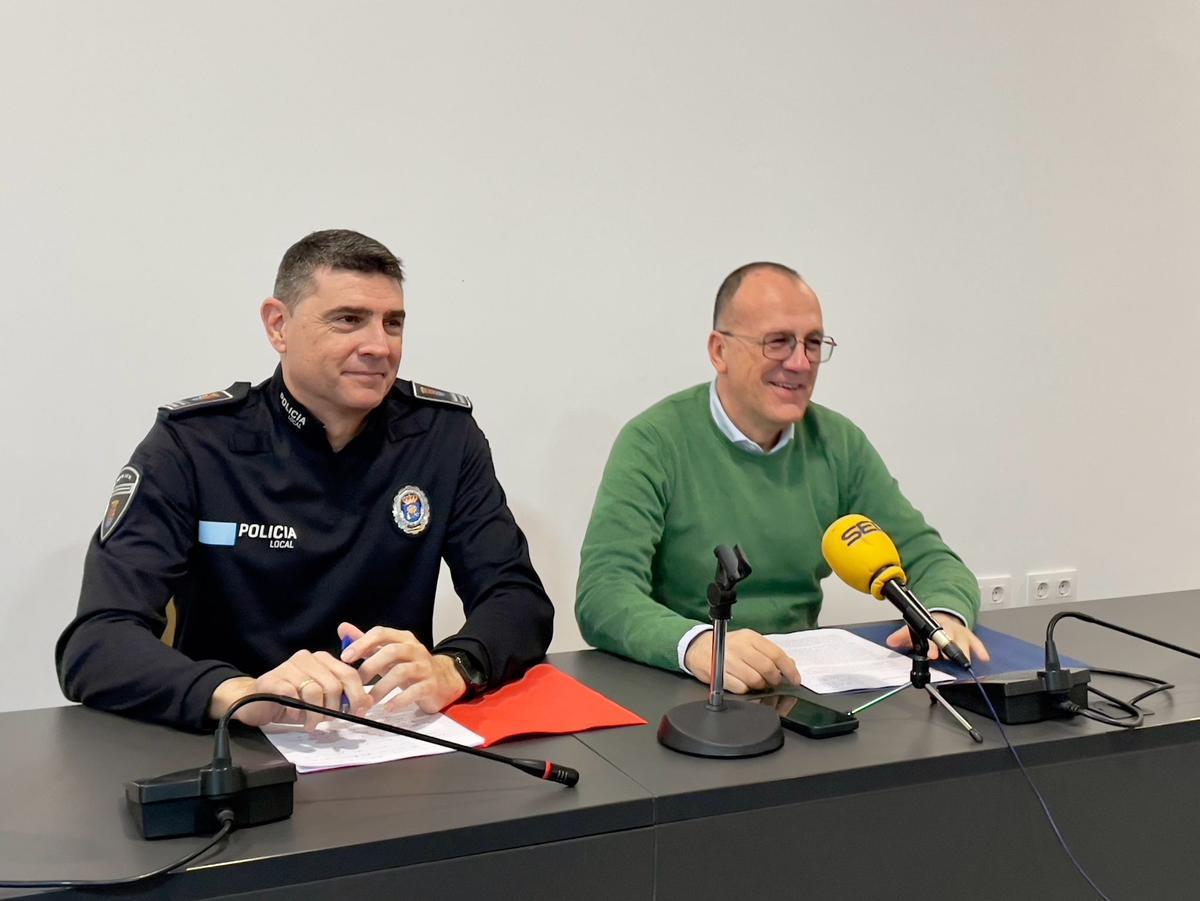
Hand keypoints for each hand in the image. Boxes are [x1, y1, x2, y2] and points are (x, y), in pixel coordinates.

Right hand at [208, 648, 372, 729]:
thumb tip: (366, 704)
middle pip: (333, 684)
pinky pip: (292, 695)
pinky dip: (297, 711)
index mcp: (323, 660)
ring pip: (314, 691)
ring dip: (315, 714)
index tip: (358, 713)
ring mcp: (289, 667)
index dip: (357, 695)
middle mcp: (308, 658)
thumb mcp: (322, 699)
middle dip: (334, 708)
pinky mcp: (273, 680)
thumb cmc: (292, 701)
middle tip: (327, 721)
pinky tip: (295, 716)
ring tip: (310, 723)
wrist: (255, 701)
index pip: (349, 674)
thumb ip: (342, 697)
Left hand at [338, 622, 467, 712]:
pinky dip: (399, 700)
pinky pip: (415, 691)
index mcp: (403, 639)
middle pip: (391, 651)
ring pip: (401, 672)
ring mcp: (424, 667)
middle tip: (356, 682)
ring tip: (368, 700)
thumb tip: (343, 629)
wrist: (443, 681)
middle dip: (370, 666)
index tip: (345, 657)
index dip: (362, 643)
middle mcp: (415, 649)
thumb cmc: (410, 666)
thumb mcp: (388, 652)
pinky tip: (388, 707)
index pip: (381, 633)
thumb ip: (366, 643)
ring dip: (381, 687)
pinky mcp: (431, 685)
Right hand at [683, 628, 801, 693]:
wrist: (698, 647)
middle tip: (773, 682)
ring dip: (760, 686)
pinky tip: (743, 684)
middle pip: (767, 668)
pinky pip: (740, 688)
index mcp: (750, 637)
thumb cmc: (727, 646)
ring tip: (757, 683)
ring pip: (755, 680)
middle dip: (774, 680)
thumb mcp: (748, 643)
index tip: (795, 680)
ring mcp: (728, 660)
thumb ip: (768, 653)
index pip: (776, 653)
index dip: (789, 669)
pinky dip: (745, 690)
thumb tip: (790, 664)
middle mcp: (740, 647)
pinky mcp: (719, 674)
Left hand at [885, 613, 990, 663]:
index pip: (932, 637)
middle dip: (949, 649)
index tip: (932, 655)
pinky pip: (976, 642)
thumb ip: (902, 636)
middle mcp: (948, 628)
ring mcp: (959, 632)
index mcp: (933, 625)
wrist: (944, 618)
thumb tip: (891, 641)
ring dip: (965, 651)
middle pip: (950, 638)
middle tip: (948, 658)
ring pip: (963, 641)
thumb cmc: (930, 628)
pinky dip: (980, 650)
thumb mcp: (914, 629)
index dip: (932, 647)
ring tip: (966, 662)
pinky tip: (984, 658)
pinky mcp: (969, 636)